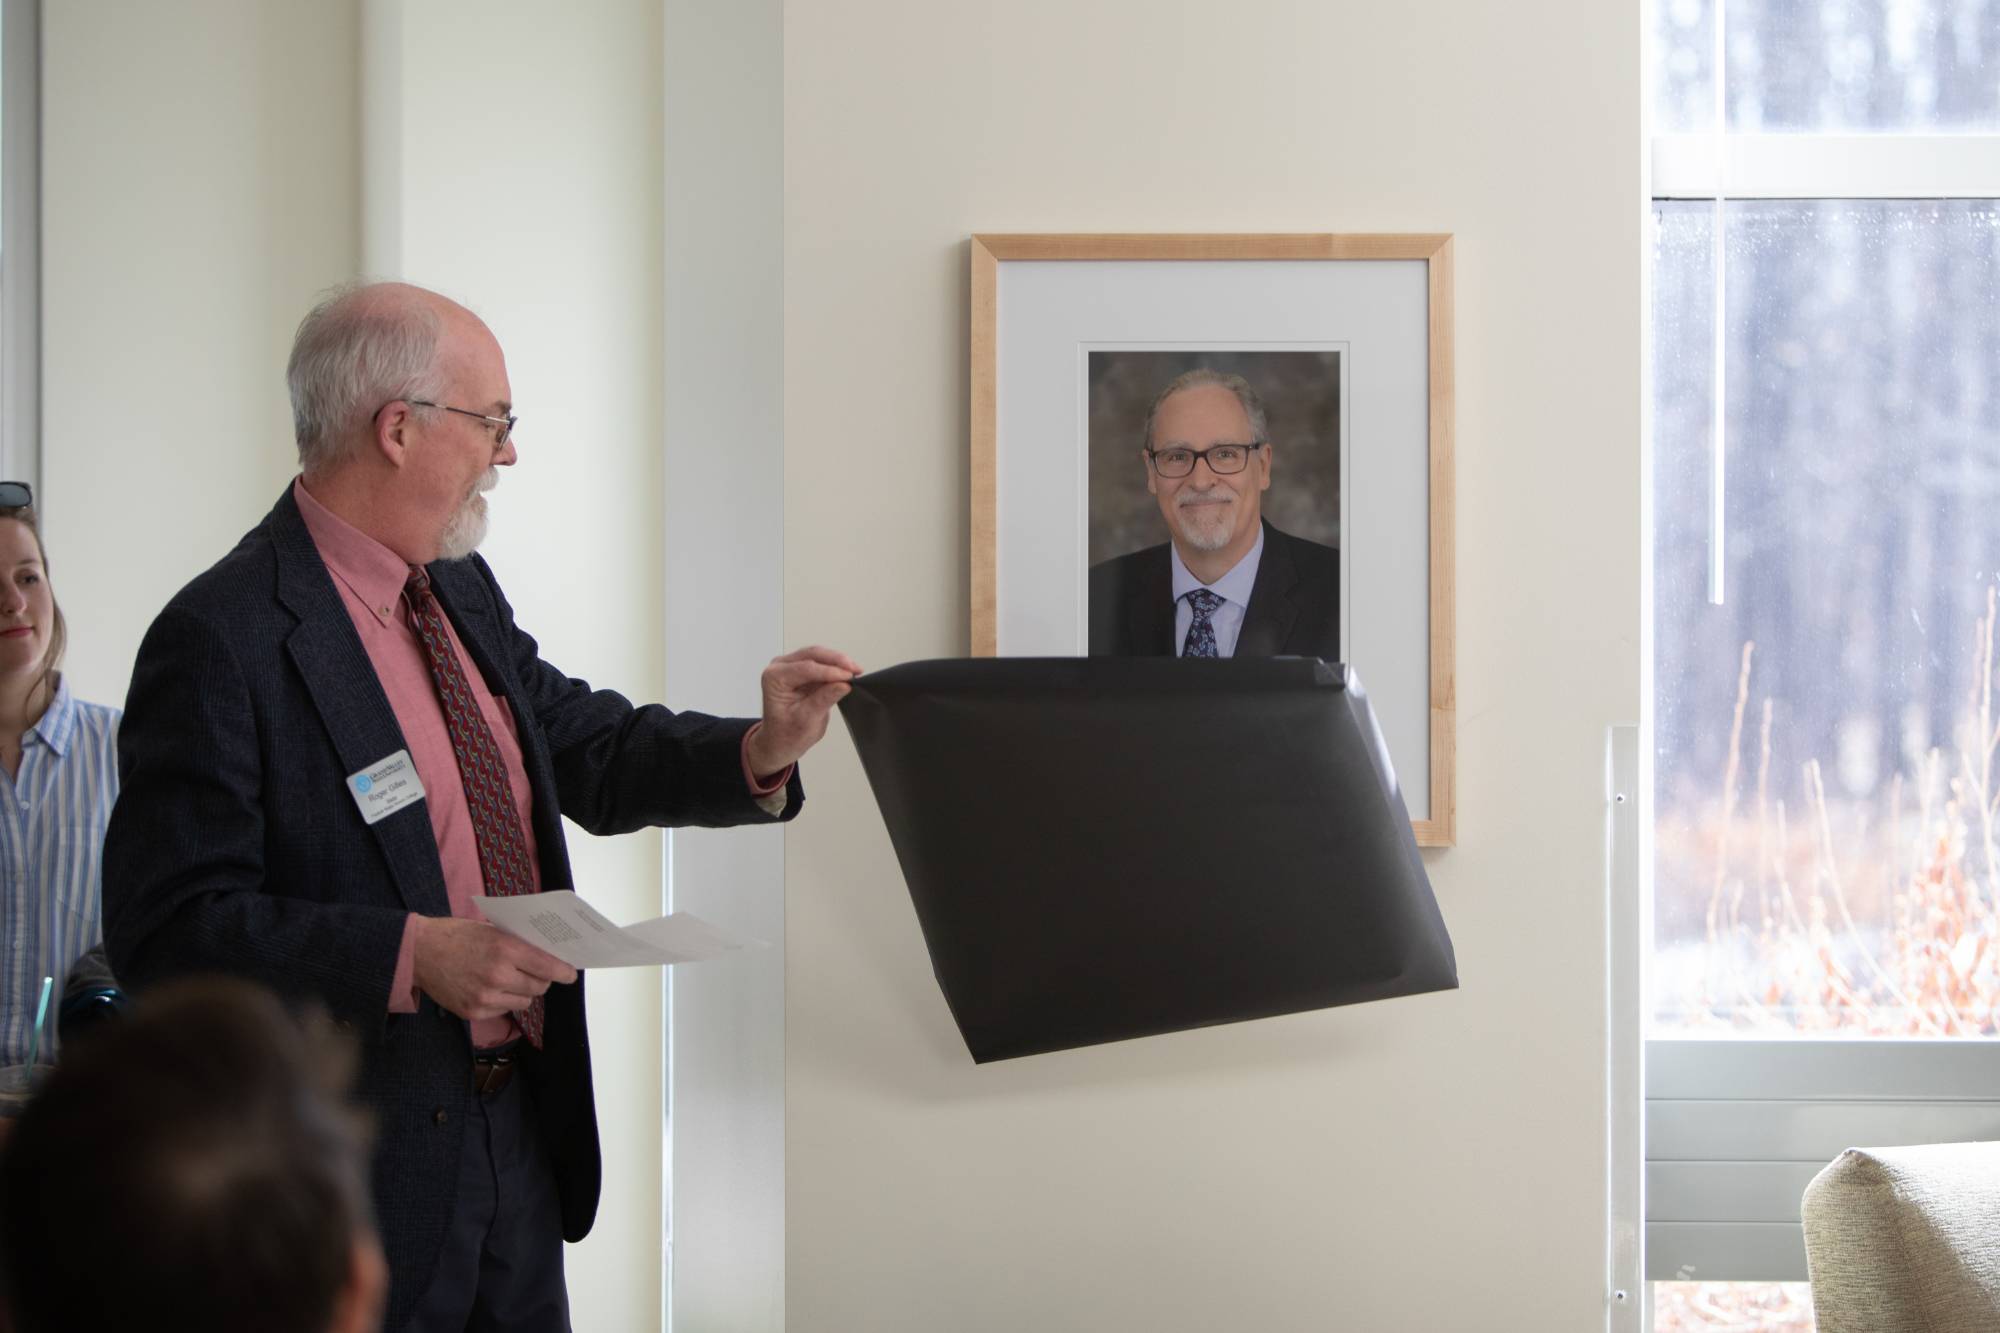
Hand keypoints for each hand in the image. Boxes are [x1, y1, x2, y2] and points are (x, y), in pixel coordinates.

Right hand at [410, 916, 576, 1021]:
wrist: (418, 952)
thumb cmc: (456, 935)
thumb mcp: (491, 929)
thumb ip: (518, 943)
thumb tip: (547, 954)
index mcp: (504, 949)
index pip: (547, 966)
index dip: (563, 972)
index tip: (570, 974)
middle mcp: (497, 975)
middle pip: (539, 987)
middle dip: (542, 979)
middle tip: (537, 972)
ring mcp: (485, 997)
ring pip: (524, 1001)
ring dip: (523, 991)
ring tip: (510, 979)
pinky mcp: (474, 1012)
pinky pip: (504, 1010)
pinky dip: (504, 1000)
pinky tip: (491, 987)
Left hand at [744, 645, 862, 776]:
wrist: (781, 741)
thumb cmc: (786, 734)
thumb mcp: (807, 720)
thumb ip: (824, 699)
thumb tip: (843, 684)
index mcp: (774, 678)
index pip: (806, 668)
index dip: (830, 672)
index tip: (849, 677)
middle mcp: (779, 668)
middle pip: (812, 655)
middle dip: (836, 661)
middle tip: (856, 670)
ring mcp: (790, 667)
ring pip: (818, 656)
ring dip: (838, 662)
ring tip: (855, 671)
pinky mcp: (802, 670)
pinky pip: (821, 663)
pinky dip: (836, 667)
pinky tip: (848, 673)